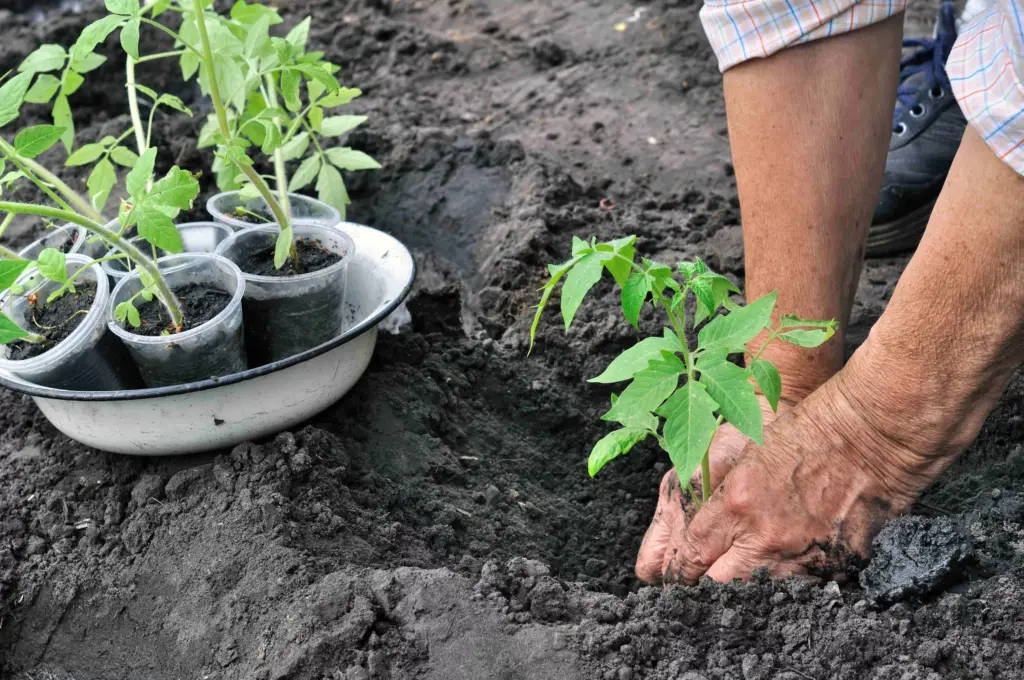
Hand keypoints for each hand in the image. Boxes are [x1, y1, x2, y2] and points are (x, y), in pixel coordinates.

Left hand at [638, 372, 931, 584]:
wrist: (874, 432)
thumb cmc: (807, 430)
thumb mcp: (746, 451)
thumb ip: (716, 492)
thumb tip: (693, 530)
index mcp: (737, 503)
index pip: (691, 555)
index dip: (679, 569)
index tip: (676, 574)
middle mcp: (766, 536)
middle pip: (719, 585)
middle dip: (707, 585)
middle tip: (707, 578)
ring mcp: (804, 554)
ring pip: (761, 593)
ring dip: (752, 585)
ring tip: (753, 569)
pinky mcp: (838, 564)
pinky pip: (805, 587)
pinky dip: (794, 579)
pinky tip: (794, 561)